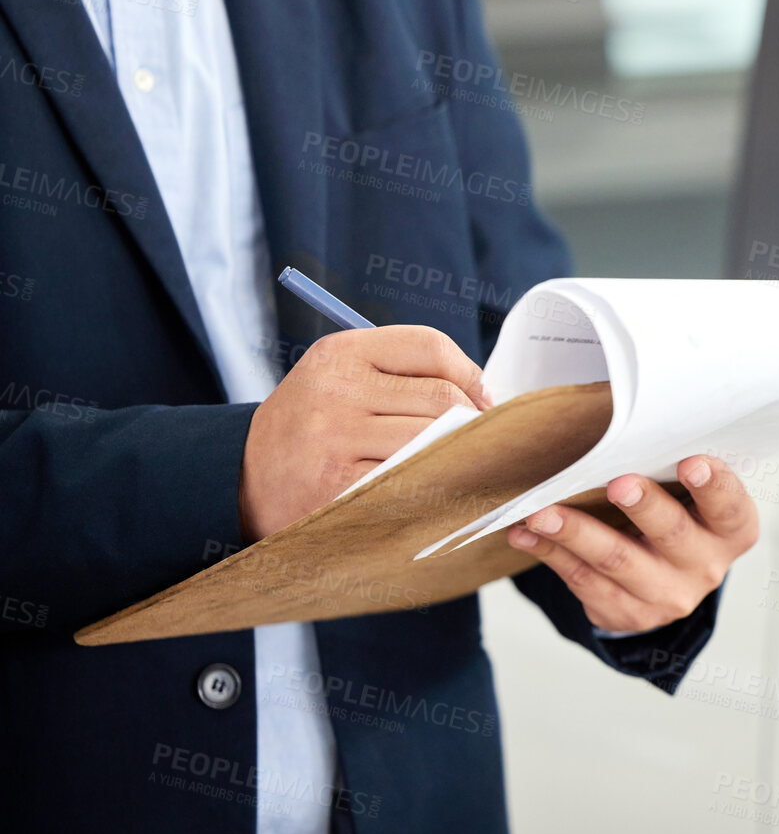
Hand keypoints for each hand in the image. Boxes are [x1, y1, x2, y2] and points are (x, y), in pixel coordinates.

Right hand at [239, 325, 490, 540]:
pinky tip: (435, 488)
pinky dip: (434, 484)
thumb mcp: (341, 378)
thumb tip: (483, 395)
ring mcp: (335, 438)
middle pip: (440, 396)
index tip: (482, 399)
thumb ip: (402, 374)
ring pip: (433, 438)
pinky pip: (411, 479)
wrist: (240, 478)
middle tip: (481, 441)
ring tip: (462, 463)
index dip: (469, 373)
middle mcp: (336, 390)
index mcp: (340, 353)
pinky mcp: (338, 486)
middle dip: (471, 421)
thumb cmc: (311, 426)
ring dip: (458, 454)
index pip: (429, 345)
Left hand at [506, 455, 758, 633]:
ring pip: (617, 561)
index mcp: (732, 530)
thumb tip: (626, 423)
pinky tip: (525, 533)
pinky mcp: (627, 613)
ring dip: (576, 533)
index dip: (714, 485)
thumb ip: (674, 467)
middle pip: (672, 534)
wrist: (669, 579)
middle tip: (619, 483)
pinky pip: (583, 580)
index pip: (730, 506)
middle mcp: (706, 566)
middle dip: (644, 507)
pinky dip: (550, 552)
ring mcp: (667, 596)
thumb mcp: (694, 495)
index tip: (691, 461)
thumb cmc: (680, 513)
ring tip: (541, 512)